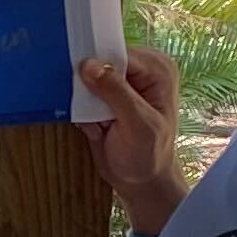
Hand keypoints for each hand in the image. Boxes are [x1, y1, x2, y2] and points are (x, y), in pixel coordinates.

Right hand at [78, 48, 187, 236]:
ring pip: (87, 75)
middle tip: (86, 103)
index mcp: (157, 70)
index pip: (120, 53)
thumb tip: (89, 65)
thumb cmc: (148, 156)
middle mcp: (140, 71)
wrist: (141, 183)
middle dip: (87, 80)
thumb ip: (116, 93)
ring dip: (80, 94)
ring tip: (90, 116)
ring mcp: (120, 84)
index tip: (79, 75)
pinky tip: (89, 122)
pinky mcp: (104, 97)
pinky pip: (81, 91)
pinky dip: (78, 106)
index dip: (99, 63)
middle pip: (101, 59)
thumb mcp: (138, 125)